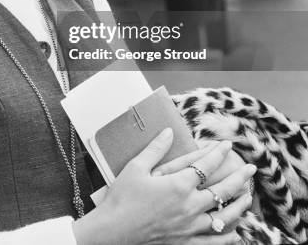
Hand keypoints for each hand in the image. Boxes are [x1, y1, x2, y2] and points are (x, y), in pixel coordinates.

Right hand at [72, 129, 255, 244]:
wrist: (114, 230)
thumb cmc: (122, 197)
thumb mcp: (136, 167)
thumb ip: (155, 148)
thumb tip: (168, 132)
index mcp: (178, 185)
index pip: (206, 165)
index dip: (218, 153)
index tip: (227, 145)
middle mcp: (190, 206)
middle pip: (223, 190)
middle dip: (240, 177)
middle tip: (251, 168)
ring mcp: (190, 227)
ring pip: (225, 217)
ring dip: (239, 205)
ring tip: (248, 197)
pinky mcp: (186, 243)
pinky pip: (215, 241)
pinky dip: (228, 236)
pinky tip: (235, 232)